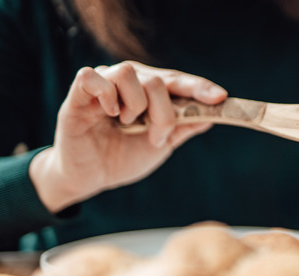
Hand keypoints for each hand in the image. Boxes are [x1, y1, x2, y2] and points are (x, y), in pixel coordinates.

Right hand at [30, 61, 227, 212]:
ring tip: (127, 125)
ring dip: (135, 105)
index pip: (177, 81)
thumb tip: (211, 116)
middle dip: (164, 113)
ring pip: (128, 73)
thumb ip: (182, 128)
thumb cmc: (122, 158)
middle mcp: (127, 82)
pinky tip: (110, 113)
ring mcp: (103, 85)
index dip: (199, 87)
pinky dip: (106, 94)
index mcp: (148, 91)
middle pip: (157, 80)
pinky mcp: (78, 95)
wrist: (90, 179)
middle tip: (157, 138)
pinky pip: (92, 77)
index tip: (220, 97)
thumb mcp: (160, 145)